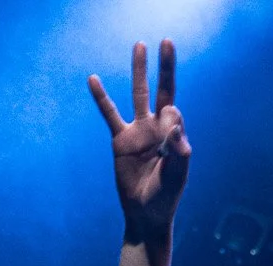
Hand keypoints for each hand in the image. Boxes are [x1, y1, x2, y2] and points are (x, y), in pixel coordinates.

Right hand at [89, 40, 188, 241]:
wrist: (145, 215)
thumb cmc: (165, 197)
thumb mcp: (176, 176)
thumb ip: (178, 150)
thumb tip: (174, 116)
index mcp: (174, 136)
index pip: (173, 114)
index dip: (169, 120)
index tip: (166, 137)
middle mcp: (158, 128)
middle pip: (162, 91)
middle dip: (165, 67)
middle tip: (167, 42)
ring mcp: (138, 131)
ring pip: (138, 94)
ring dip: (140, 71)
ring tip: (140, 46)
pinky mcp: (120, 140)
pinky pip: (109, 114)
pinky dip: (101, 98)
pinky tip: (94, 80)